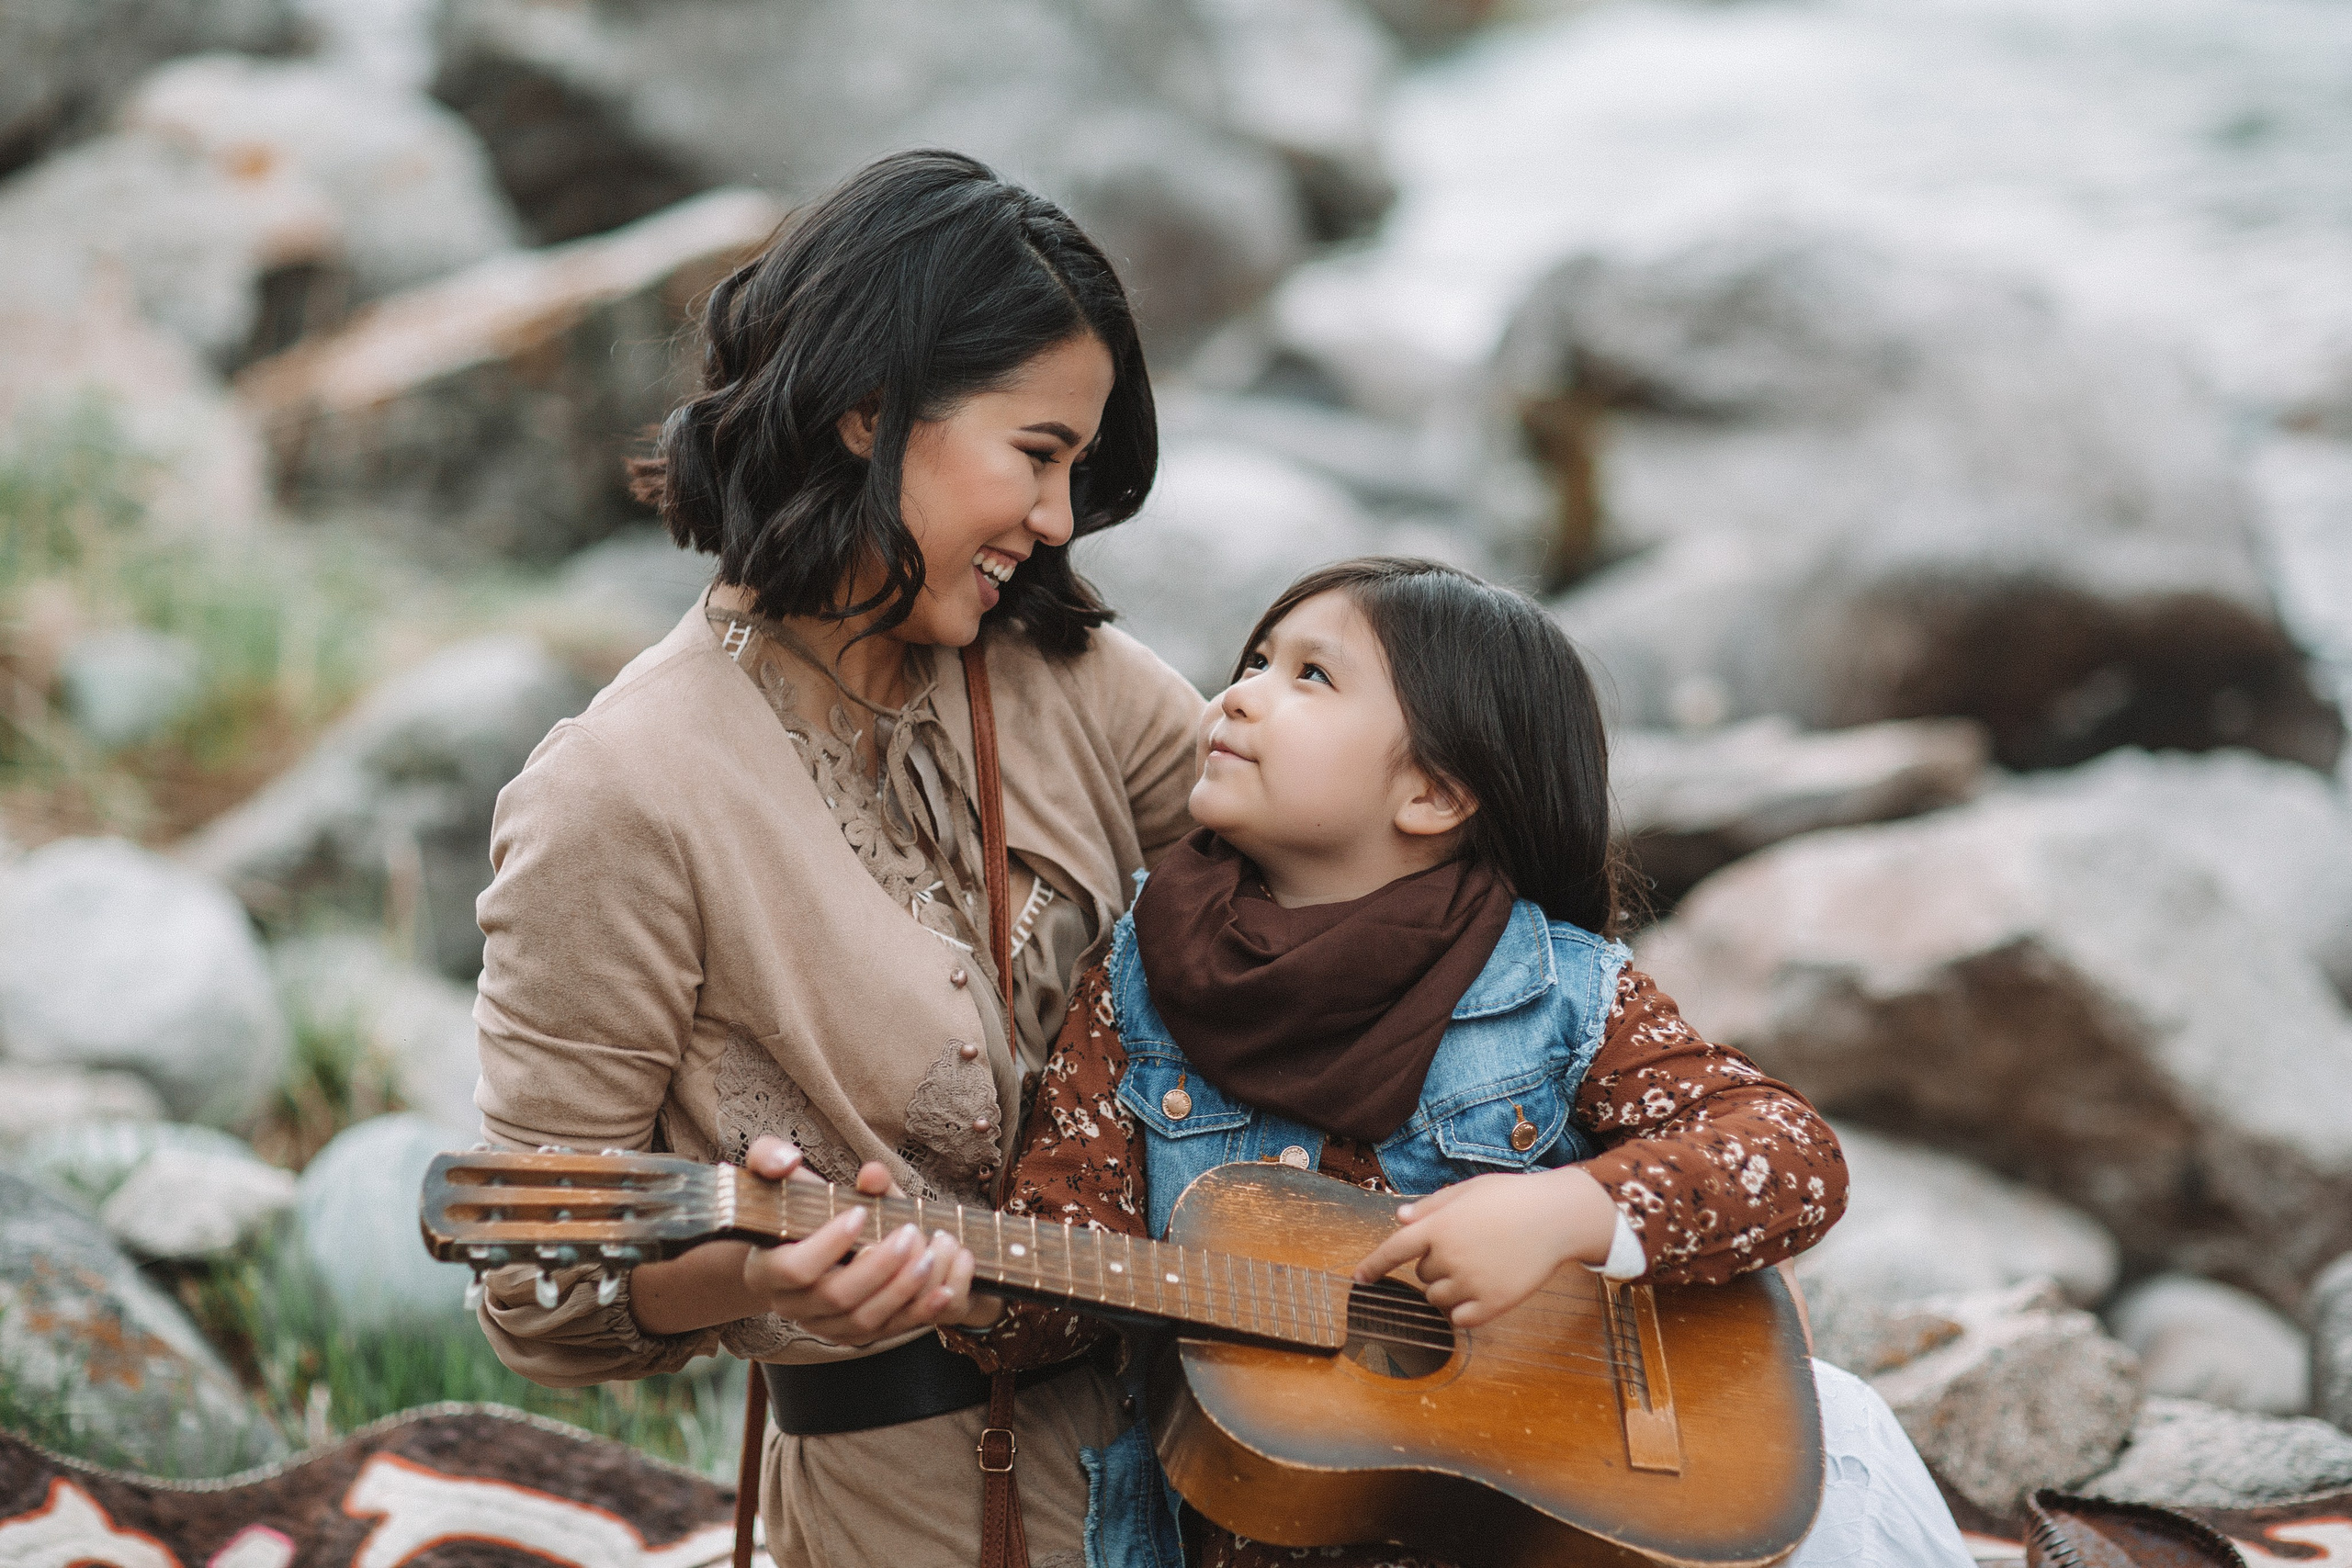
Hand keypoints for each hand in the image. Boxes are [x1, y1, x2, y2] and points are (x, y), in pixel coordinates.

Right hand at [738, 1136, 1002, 1342]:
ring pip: (866, 1320)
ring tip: (932, 1253)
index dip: (829, 1244)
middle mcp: (792, 1306)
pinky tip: (945, 1289)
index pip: (795, 1269)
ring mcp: (824, 1325)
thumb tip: (788, 1159)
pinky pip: (889, 1331)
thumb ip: (771, 1158)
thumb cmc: (789, 1206)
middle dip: (879, 1265)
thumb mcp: (775, 1175)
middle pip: (837, 1297)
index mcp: (767, 1270)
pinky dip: (920, 1312)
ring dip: (904, 1288)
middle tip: (909, 1232)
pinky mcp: (854, 1335)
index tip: (860, 1213)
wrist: (796, 1249)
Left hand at [1351, 1166, 1621, 1327]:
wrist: (1557, 1217)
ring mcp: (1472, 1282)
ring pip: (1438, 1298)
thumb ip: (1432, 1206)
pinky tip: (1481, 1291)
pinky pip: (1460, 1318)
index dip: (1373, 1265)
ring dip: (1448, 1287)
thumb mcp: (1468, 1191)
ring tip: (1480, 1264)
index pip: (1392, 1250)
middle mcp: (1450, 1256)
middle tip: (1470, 1245)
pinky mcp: (1493, 1303)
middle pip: (1422, 1275)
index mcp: (1440, 1226)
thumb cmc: (1511, 1198)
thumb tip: (1400, 1219)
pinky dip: (1462, 1310)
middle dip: (1436, 1264)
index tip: (1359, 1277)